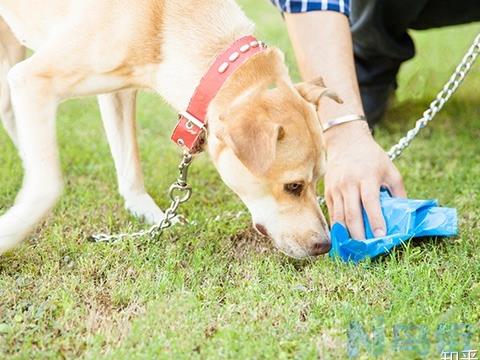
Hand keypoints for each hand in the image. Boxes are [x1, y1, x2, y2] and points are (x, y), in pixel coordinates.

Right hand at [323, 121, 405, 238]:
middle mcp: (349, 183)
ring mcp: (336, 188)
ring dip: (346, 234)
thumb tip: (404, 216)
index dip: (376, 220)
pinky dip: (338, 227)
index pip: (371, 202)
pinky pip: (332, 213)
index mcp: (367, 177)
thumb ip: (398, 192)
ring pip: (339, 216)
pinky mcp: (328, 191)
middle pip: (352, 213)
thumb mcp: (390, 171)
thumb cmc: (372, 158)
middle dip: (359, 234)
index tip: (381, 236)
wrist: (346, 142)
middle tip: (365, 250)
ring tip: (353, 249)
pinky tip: (343, 238)